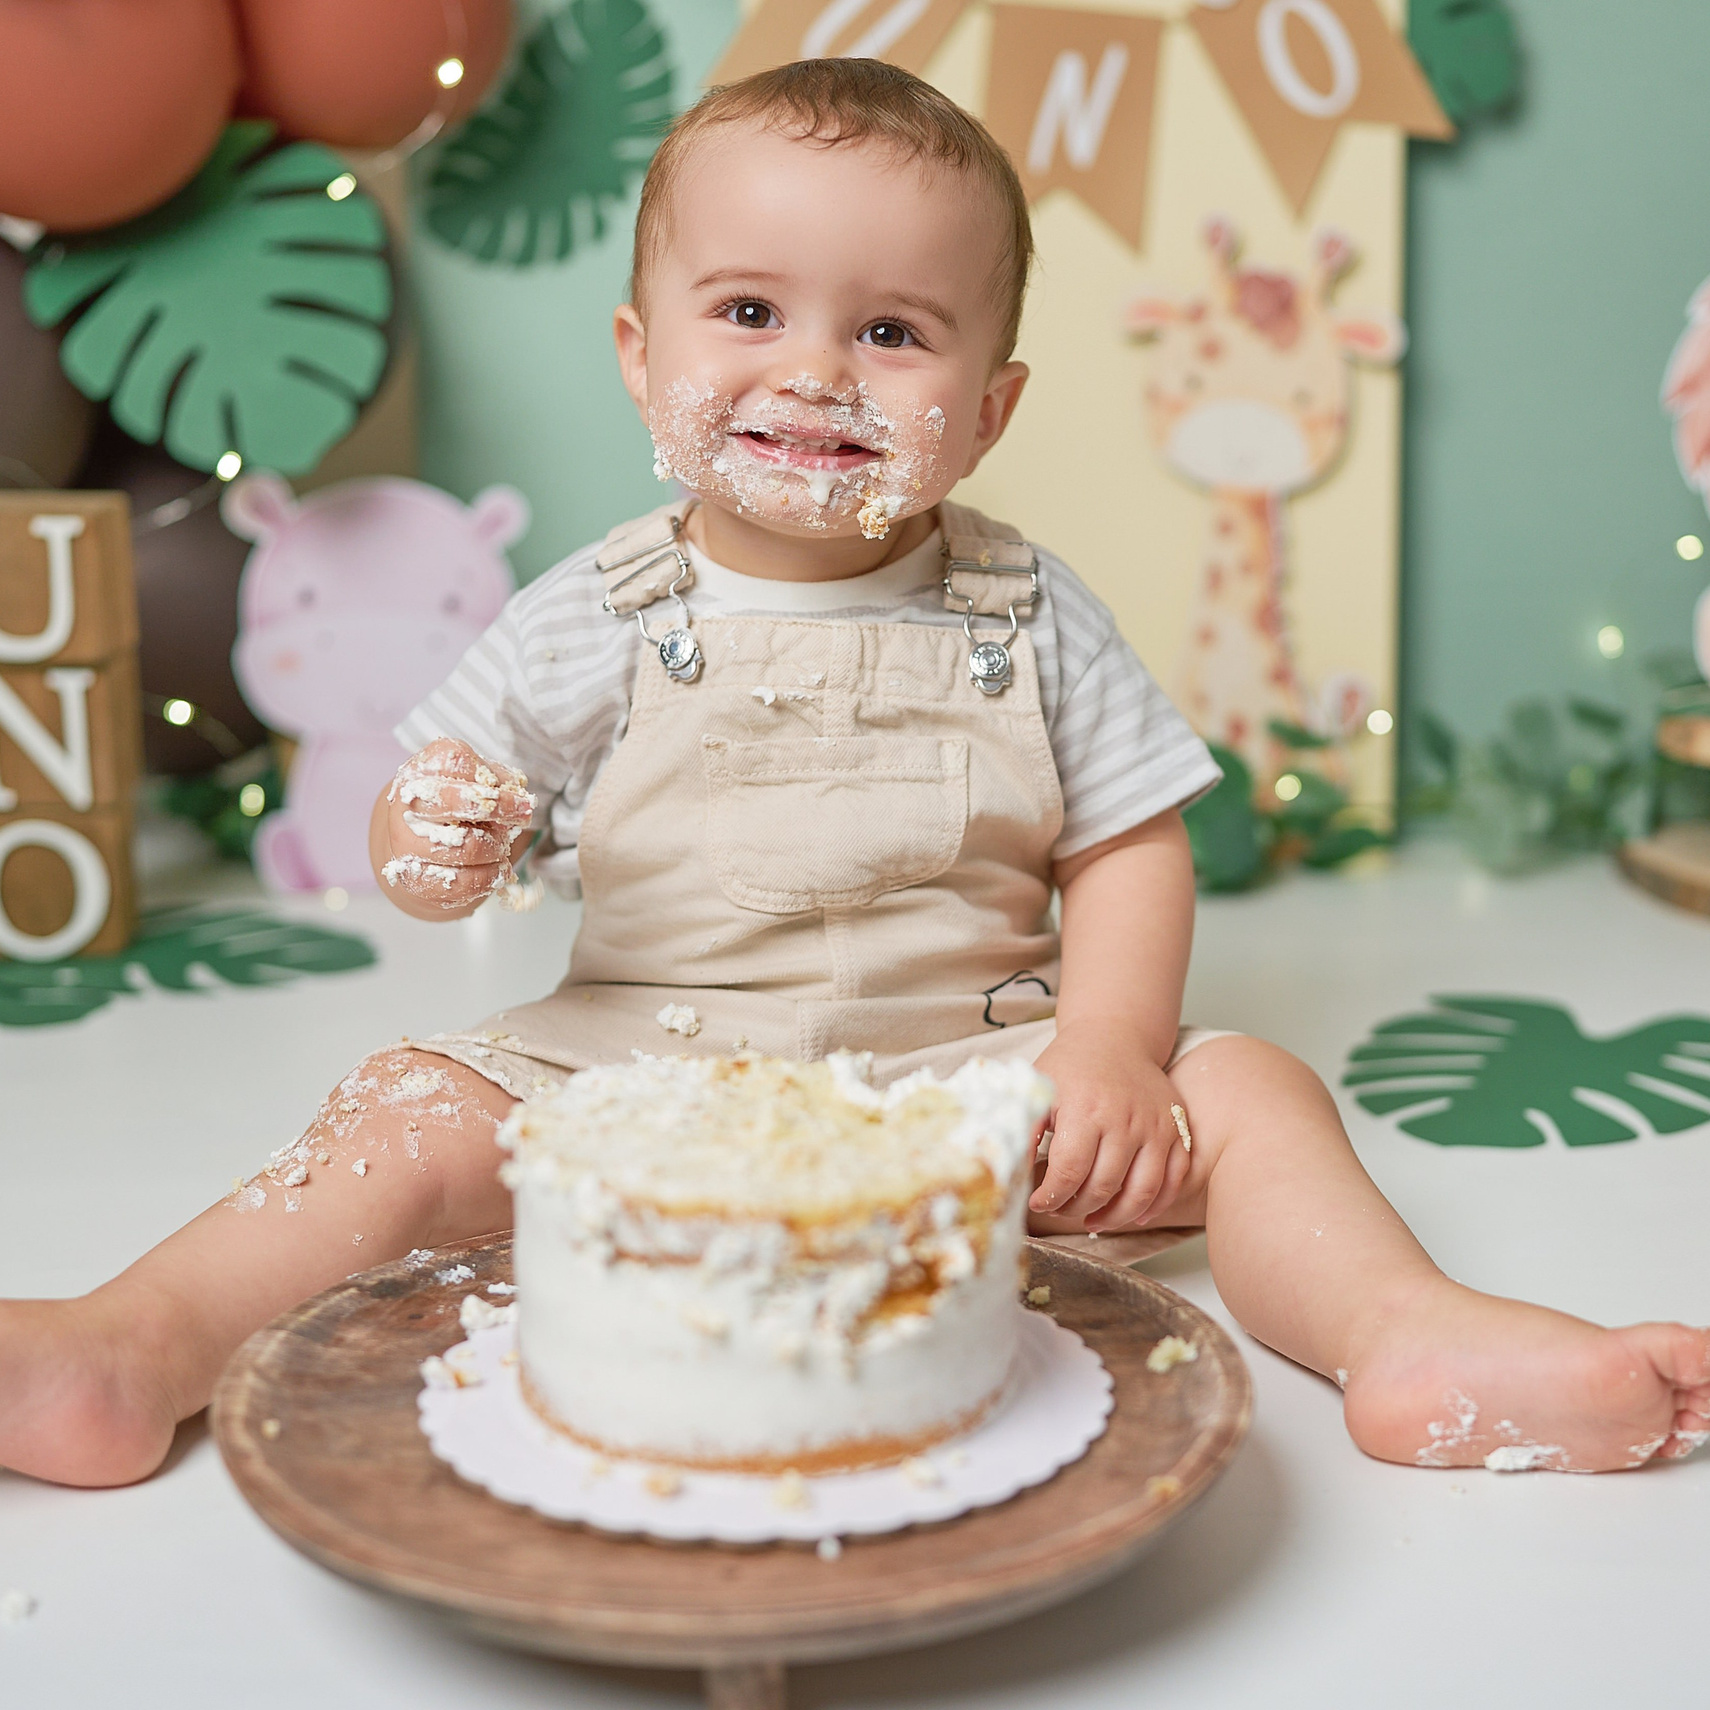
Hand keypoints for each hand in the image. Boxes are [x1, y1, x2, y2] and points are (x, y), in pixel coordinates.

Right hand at [380, 739, 534, 912]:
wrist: (419, 844)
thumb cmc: (454, 804)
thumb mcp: (472, 780)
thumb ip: (495, 778)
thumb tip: (518, 788)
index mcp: (421, 770)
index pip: (456, 763)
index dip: (492, 779)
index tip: (519, 794)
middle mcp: (408, 805)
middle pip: (455, 803)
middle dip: (500, 809)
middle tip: (524, 815)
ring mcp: (407, 844)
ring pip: (467, 847)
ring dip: (497, 847)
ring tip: (502, 845)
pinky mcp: (415, 879)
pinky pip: (464, 882)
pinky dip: (490, 877)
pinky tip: (498, 869)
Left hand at [1028, 1022, 1191, 1231]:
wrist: (1114, 1035)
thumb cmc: (1071, 1066)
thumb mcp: (1038, 1089)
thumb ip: (1025, 1130)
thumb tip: (1012, 1172)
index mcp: (1085, 1109)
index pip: (1069, 1172)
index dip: (1050, 1197)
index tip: (1038, 1203)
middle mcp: (1125, 1119)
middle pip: (1103, 1186)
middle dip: (1076, 1208)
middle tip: (1061, 1209)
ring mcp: (1156, 1125)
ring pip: (1141, 1191)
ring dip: (1115, 1217)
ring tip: (1092, 1221)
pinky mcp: (1176, 1128)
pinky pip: (1174, 1179)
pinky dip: (1156, 1205)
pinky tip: (1134, 1215)